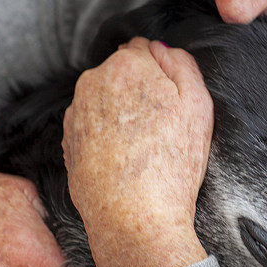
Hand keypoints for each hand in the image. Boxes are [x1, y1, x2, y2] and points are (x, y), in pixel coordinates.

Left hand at [62, 38, 212, 266]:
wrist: (134, 218)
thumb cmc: (172, 162)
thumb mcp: (198, 104)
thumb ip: (182, 63)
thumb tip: (161, 48)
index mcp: (126, 64)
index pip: (144, 48)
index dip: (163, 72)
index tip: (172, 98)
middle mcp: (92, 81)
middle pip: (122, 72)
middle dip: (140, 88)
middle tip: (163, 124)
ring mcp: (76, 111)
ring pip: (106, 98)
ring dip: (122, 111)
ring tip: (144, 145)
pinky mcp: (68, 140)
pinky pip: (93, 124)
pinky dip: (107, 133)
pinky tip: (126, 157)